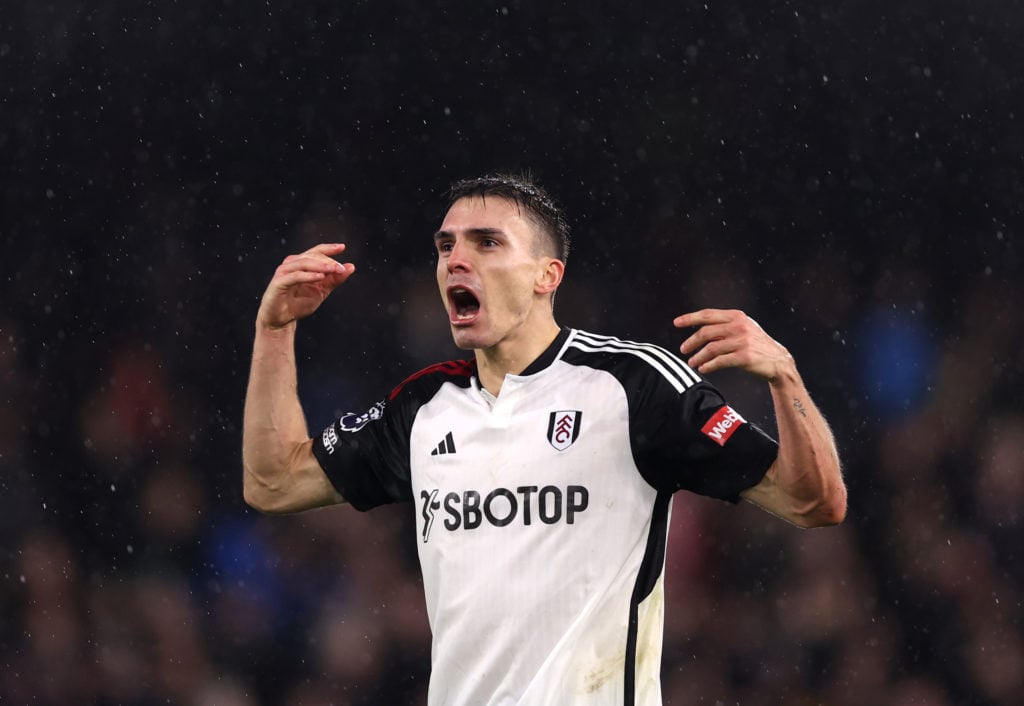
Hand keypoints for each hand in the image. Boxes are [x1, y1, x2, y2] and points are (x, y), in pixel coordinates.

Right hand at [257, 243, 354, 328]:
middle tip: (341, 269)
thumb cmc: (299, 303)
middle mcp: (292, 264)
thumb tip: (351, 267)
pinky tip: (320, 277)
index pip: (316, 252)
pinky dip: (308, 275)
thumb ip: (334, 279)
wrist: (282, 319)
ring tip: (334, 269)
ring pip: (304, 263)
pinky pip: (295, 276)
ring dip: (320, 266)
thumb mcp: (321, 291)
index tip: (342, 247)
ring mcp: (284, 272)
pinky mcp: (278, 282)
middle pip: (312, 256)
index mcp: (302, 264)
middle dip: (328, 261)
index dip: (329, 248)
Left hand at [673, 308, 793, 382]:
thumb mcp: (743, 327)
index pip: (708, 315)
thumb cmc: (756, 344)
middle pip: (706, 332)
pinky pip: (720, 361)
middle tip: (683, 349)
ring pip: (711, 348)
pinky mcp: (744, 356)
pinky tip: (703, 368)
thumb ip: (725, 324)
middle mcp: (739, 326)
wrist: (778, 360)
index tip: (677, 323)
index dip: (690, 318)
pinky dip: (709, 365)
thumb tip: (699, 328)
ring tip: (692, 362)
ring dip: (698, 356)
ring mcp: (742, 341)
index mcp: (736, 316)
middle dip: (691, 341)